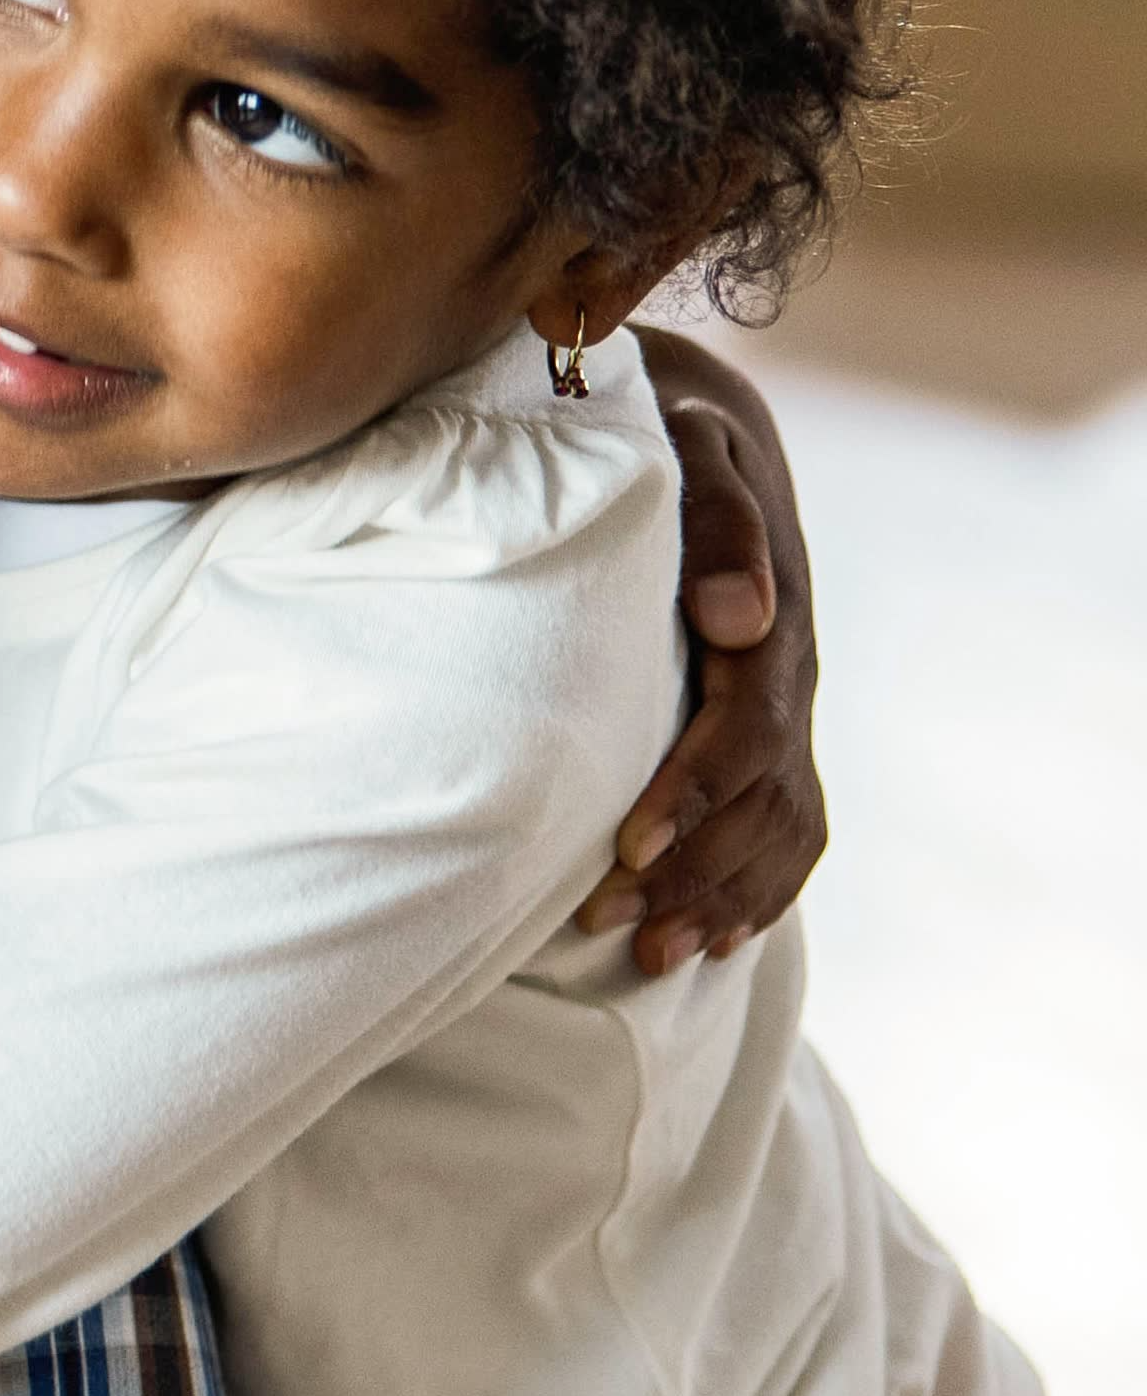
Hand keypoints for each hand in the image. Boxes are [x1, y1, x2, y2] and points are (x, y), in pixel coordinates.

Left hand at [597, 333, 825, 967]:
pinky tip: (708, 941)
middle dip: (689, 869)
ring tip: (646, 955)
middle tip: (604, 923)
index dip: (693, 792)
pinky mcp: (775, 736)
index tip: (629, 845)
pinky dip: (758, 892)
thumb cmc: (669, 444)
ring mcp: (789, 713)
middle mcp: (789, 677)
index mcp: (767, 621)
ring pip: (775, 829)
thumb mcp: (692, 451)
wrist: (701, 439)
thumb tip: (740, 615)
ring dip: (717, 898)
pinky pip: (790, 830)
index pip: (745, 729)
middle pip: (759, 800)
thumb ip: (716, 523)